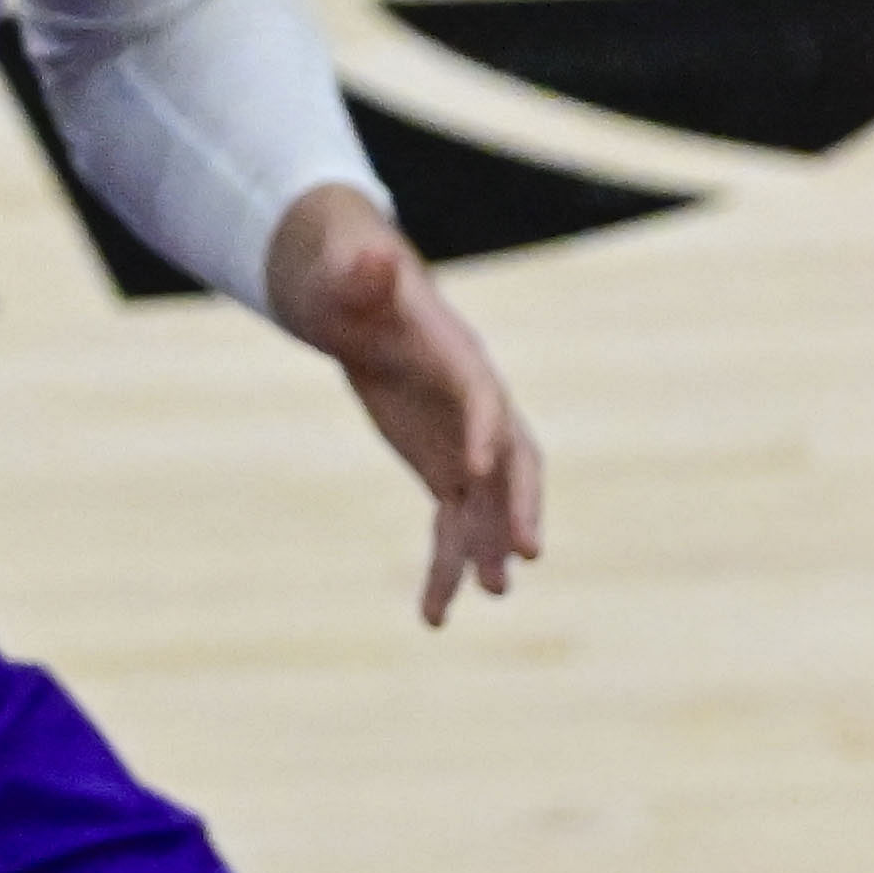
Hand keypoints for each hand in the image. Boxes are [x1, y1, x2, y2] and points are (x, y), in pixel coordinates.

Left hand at [263, 188, 540, 626]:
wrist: (354, 300)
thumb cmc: (348, 278)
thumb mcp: (344, 270)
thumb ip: (362, 268)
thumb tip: (371, 256)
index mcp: (460, 360)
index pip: (484, 400)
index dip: (485, 434)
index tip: (475, 472)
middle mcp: (477, 411)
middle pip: (515, 466)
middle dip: (520, 508)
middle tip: (529, 552)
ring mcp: (466, 447)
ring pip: (487, 509)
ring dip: (489, 552)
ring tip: (491, 596)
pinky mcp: (446, 472)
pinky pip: (453, 528)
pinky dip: (446, 570)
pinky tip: (434, 616)